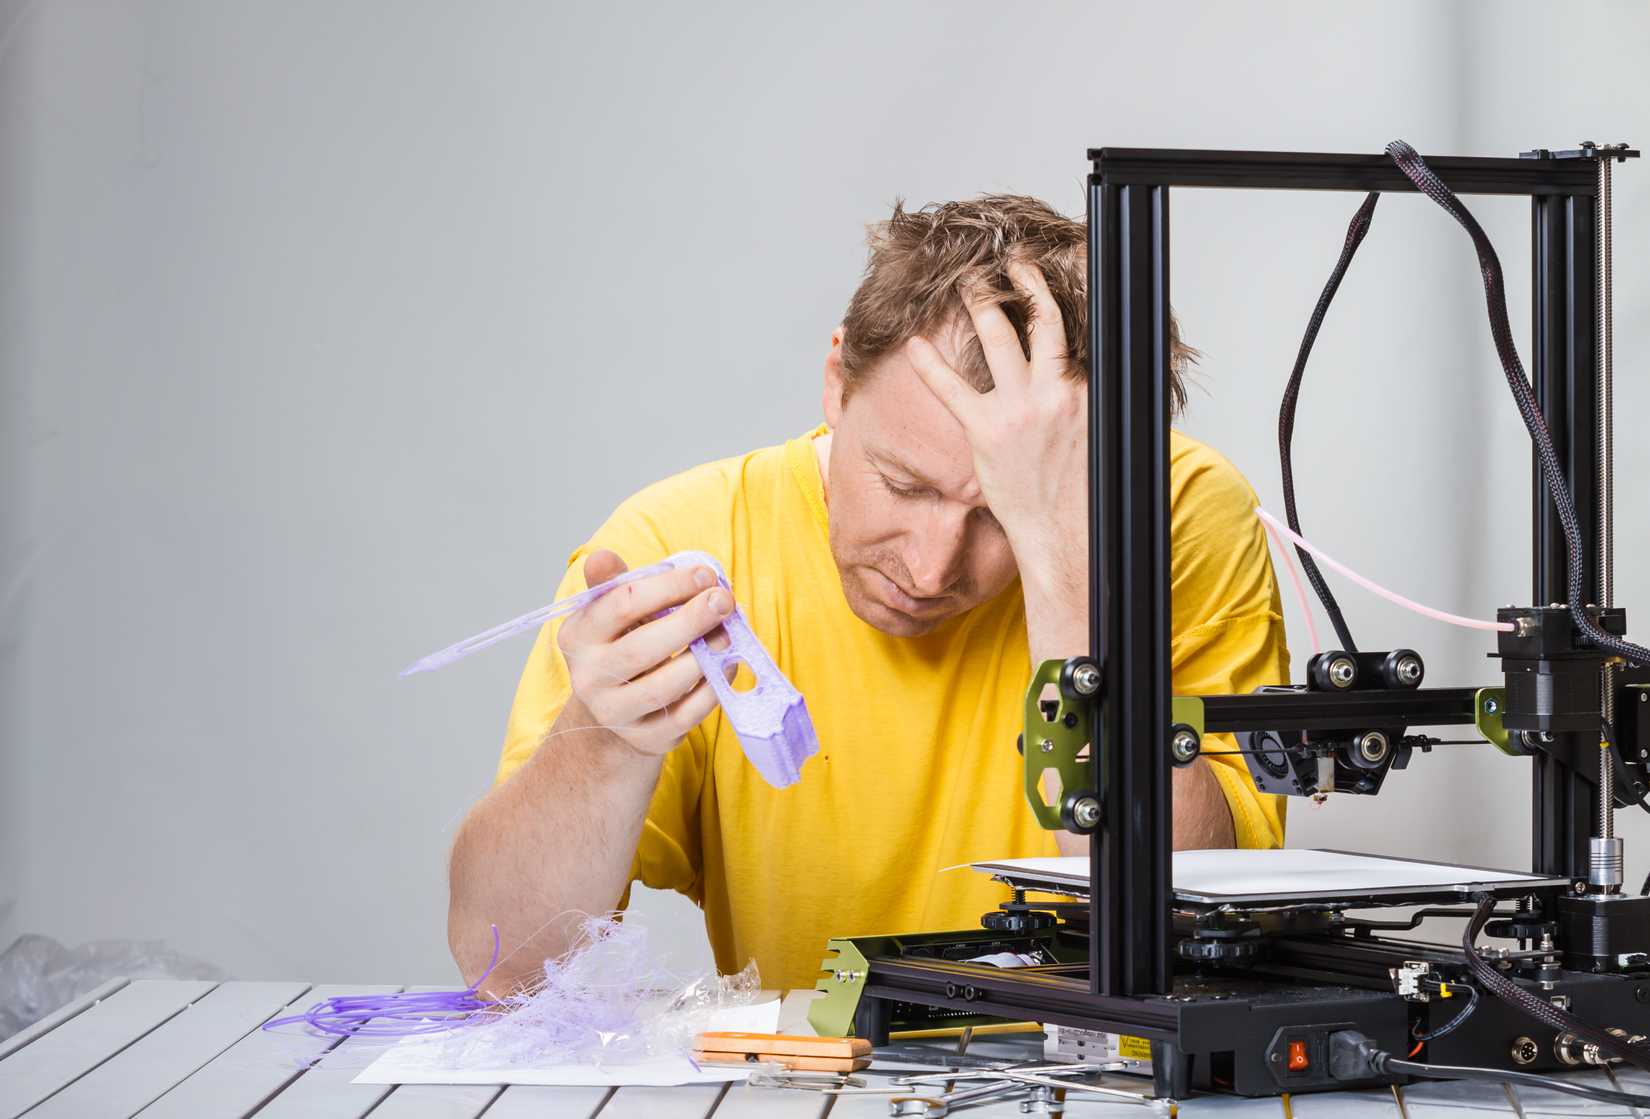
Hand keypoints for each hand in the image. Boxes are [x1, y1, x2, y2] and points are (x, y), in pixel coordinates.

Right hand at [555, 549, 732, 757]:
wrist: (616, 709)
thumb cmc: (623, 643)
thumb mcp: (612, 610)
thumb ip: (612, 582)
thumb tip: (602, 555)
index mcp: (578, 636)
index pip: (621, 604)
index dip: (668, 586)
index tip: (705, 574)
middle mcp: (589, 678)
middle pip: (641, 648)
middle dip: (690, 620)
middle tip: (724, 599)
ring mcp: (616, 713)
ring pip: (664, 686)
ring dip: (704, 656)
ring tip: (728, 632)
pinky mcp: (647, 738)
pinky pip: (685, 715)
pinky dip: (712, 689)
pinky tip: (727, 664)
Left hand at [905, 262, 1087, 610]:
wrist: (1066, 534)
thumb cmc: (1085, 494)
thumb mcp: (1100, 438)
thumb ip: (1084, 404)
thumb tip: (1079, 385)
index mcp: (1085, 391)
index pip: (1071, 332)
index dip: (1054, 301)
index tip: (1042, 281)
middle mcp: (1054, 390)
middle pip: (1039, 320)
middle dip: (1022, 284)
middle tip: (1008, 262)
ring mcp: (1019, 408)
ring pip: (1000, 338)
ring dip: (982, 303)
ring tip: (968, 281)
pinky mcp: (987, 430)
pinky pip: (952, 388)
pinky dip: (930, 364)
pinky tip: (913, 345)